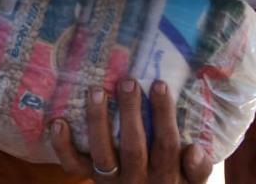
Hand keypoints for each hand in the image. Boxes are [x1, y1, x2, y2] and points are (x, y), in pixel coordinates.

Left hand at [51, 79, 211, 183]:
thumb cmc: (170, 180)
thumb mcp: (191, 180)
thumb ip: (198, 168)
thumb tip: (196, 150)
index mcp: (166, 174)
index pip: (166, 144)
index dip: (163, 114)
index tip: (159, 84)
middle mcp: (137, 179)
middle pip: (133, 146)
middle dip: (130, 112)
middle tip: (128, 81)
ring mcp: (111, 179)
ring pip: (102, 153)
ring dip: (98, 121)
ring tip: (96, 91)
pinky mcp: (90, 178)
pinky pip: (73, 166)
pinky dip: (63, 145)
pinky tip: (58, 121)